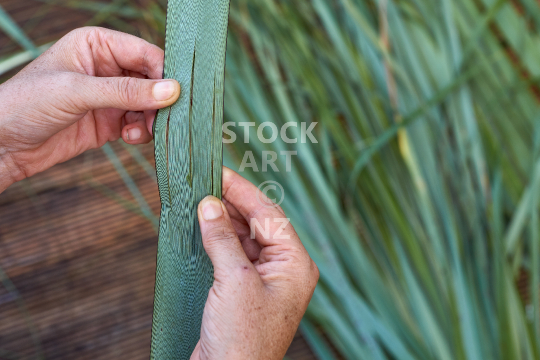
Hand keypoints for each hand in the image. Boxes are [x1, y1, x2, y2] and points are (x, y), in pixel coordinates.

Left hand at [0, 27, 179, 191]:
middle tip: (159, 120)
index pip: (145, 53)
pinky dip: (140, 132)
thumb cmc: (28, 104)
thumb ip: (126, 91)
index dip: (162, 74)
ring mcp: (110, 96)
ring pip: (149, 104)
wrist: (4, 144)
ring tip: (136, 132)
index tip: (174, 96)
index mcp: (97, 44)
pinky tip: (127, 138)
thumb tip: (171, 91)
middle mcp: (107, 67)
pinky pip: (139, 123)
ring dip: (150, 120)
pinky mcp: (110, 121)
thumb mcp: (77, 92)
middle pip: (152, 80)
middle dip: (158, 101)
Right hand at [191, 168, 318, 359]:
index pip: (269, 215)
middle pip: (258, 223)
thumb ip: (223, 238)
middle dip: (232, 203)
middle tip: (205, 182)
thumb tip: (210, 205)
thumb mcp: (234, 281)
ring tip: (199, 200)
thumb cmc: (242, 339)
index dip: (243, 191)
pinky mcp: (244, 290)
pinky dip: (217, 239)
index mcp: (295, 264)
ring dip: (223, 219)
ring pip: (244, 237)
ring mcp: (264, 280)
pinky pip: (233, 255)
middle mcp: (284, 269)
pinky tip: (202, 226)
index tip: (220, 172)